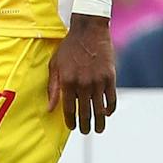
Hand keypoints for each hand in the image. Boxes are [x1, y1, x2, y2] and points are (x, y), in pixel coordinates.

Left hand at [47, 14, 116, 134]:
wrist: (89, 31)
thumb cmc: (68, 48)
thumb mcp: (55, 65)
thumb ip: (52, 88)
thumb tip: (50, 108)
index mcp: (67, 82)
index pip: (68, 109)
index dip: (70, 121)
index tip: (72, 127)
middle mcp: (83, 84)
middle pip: (85, 112)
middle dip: (84, 125)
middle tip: (85, 131)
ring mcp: (98, 81)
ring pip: (99, 109)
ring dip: (99, 122)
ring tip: (98, 129)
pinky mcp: (110, 77)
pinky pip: (111, 98)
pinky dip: (110, 109)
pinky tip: (107, 113)